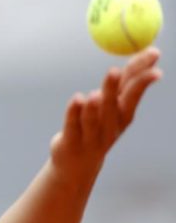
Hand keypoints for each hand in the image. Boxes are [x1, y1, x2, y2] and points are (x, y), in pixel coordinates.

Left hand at [51, 47, 161, 175]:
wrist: (77, 168)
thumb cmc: (97, 130)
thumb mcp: (113, 109)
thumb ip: (124, 85)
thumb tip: (146, 54)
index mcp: (122, 117)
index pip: (133, 94)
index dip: (141, 77)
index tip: (151, 58)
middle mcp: (109, 128)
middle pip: (112, 106)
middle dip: (114, 89)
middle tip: (114, 70)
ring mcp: (90, 137)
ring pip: (92, 119)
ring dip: (94, 106)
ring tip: (95, 94)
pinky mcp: (70, 143)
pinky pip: (72, 126)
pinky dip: (74, 112)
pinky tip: (77, 99)